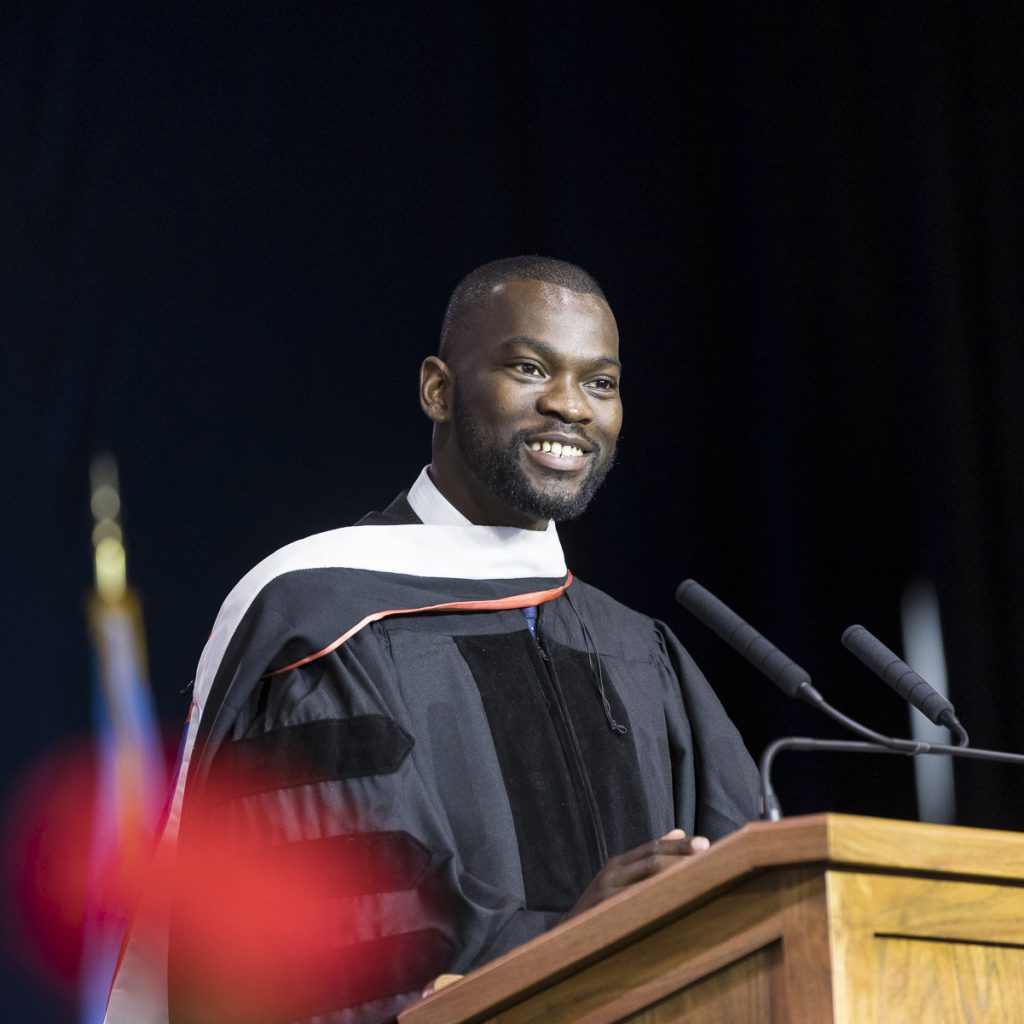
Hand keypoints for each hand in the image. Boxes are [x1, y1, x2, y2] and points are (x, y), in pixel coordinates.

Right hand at [566, 829, 709, 917]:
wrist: (565, 934)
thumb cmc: (601, 904)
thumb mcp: (619, 876)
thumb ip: (647, 857)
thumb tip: (679, 832)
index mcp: (617, 864)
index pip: (652, 849)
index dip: (678, 846)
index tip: (705, 843)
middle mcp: (612, 875)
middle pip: (652, 862)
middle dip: (681, 858)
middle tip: (709, 856)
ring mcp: (609, 895)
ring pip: (648, 884)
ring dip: (675, 880)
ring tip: (702, 879)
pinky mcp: (608, 916)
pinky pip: (639, 909)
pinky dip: (660, 906)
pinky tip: (680, 909)